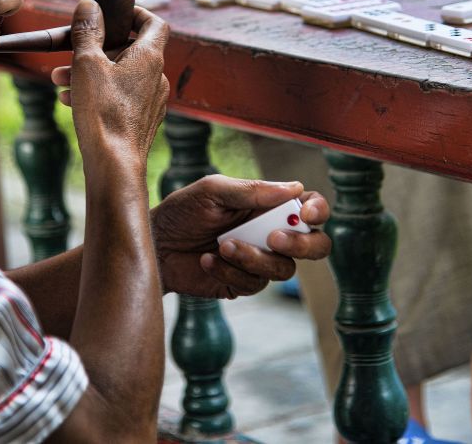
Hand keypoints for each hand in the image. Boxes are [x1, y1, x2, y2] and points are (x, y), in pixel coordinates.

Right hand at [51, 2, 168, 168]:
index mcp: (150, 58)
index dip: (135, 13)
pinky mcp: (141, 121)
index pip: (154, 22)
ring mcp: (151, 102)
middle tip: (70, 51)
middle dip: (97, 48)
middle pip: (129, 50)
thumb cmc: (104, 114)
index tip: (113, 14)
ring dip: (91, 72)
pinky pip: (120, 98)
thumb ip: (88, 31)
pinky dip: (98, 93)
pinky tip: (71, 101)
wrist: (114, 165)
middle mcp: (156, 78)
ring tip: (61, 79)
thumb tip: (90, 6)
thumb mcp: (87, 63)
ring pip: (120, 76)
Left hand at [151, 175, 330, 298]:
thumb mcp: (213, 191)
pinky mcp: (243, 284)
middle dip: (302, 244)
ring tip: (222, 246)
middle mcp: (271, 234)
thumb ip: (252, 191)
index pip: (310, 207)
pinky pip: (254, 284)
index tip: (304, 214)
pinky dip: (230, 271)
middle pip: (316, 246)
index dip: (317, 211)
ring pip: (284, 269)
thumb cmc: (182, 212)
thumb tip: (296, 187)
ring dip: (254, 257)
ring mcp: (259, 261)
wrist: (154, 245)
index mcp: (269, 206)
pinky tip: (207, 260)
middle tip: (272, 238)